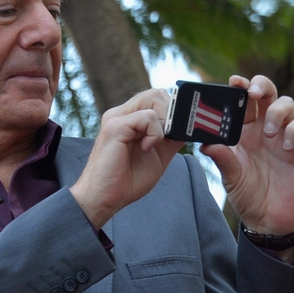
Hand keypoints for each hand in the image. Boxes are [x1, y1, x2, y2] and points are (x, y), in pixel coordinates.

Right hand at [70, 89, 184, 228]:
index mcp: (131, 119)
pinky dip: (155, 134)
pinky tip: (146, 149)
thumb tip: (188, 127)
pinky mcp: (115, 127)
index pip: (158, 98)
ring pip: (154, 99)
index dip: (174, 111)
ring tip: (155, 144)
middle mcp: (122, 114)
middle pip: (157, 93)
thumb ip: (171, 139)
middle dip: (172, 115)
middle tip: (168, 139)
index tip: (181, 132)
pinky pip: (147, 117)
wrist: (105, 198)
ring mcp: (117, 118)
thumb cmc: (128, 180)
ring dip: (165, 123)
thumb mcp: (159, 156)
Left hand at [201, 75, 293, 234]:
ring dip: (277, 111)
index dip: (241, 85)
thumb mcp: (230, 177)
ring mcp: (284, 135)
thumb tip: (206, 143)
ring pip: (287, 104)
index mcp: (243, 130)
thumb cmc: (247, 195)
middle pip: (267, 93)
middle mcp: (264, 128)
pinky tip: (285, 146)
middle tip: (253, 94)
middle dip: (261, 86)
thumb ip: (222, 158)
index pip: (243, 99)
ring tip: (270, 133)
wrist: (270, 219)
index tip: (234, 81)